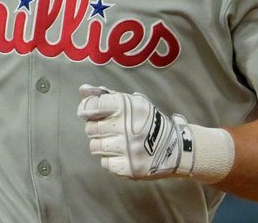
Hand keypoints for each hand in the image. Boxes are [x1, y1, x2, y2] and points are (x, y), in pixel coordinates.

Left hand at [77, 84, 193, 178]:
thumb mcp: (133, 102)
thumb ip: (106, 95)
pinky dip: (110, 159)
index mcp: (129, 106)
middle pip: (91, 128)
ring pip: (94, 146)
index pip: (94, 106)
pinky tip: (122, 154)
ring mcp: (129, 149)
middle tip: (109, 128)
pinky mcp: (129, 167)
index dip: (86, 109)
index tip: (86, 112)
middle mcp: (128, 127)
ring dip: (102, 144)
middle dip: (96, 128)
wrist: (175, 147)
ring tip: (116, 142)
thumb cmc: (148, 121)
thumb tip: (82, 89)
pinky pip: (104, 163)